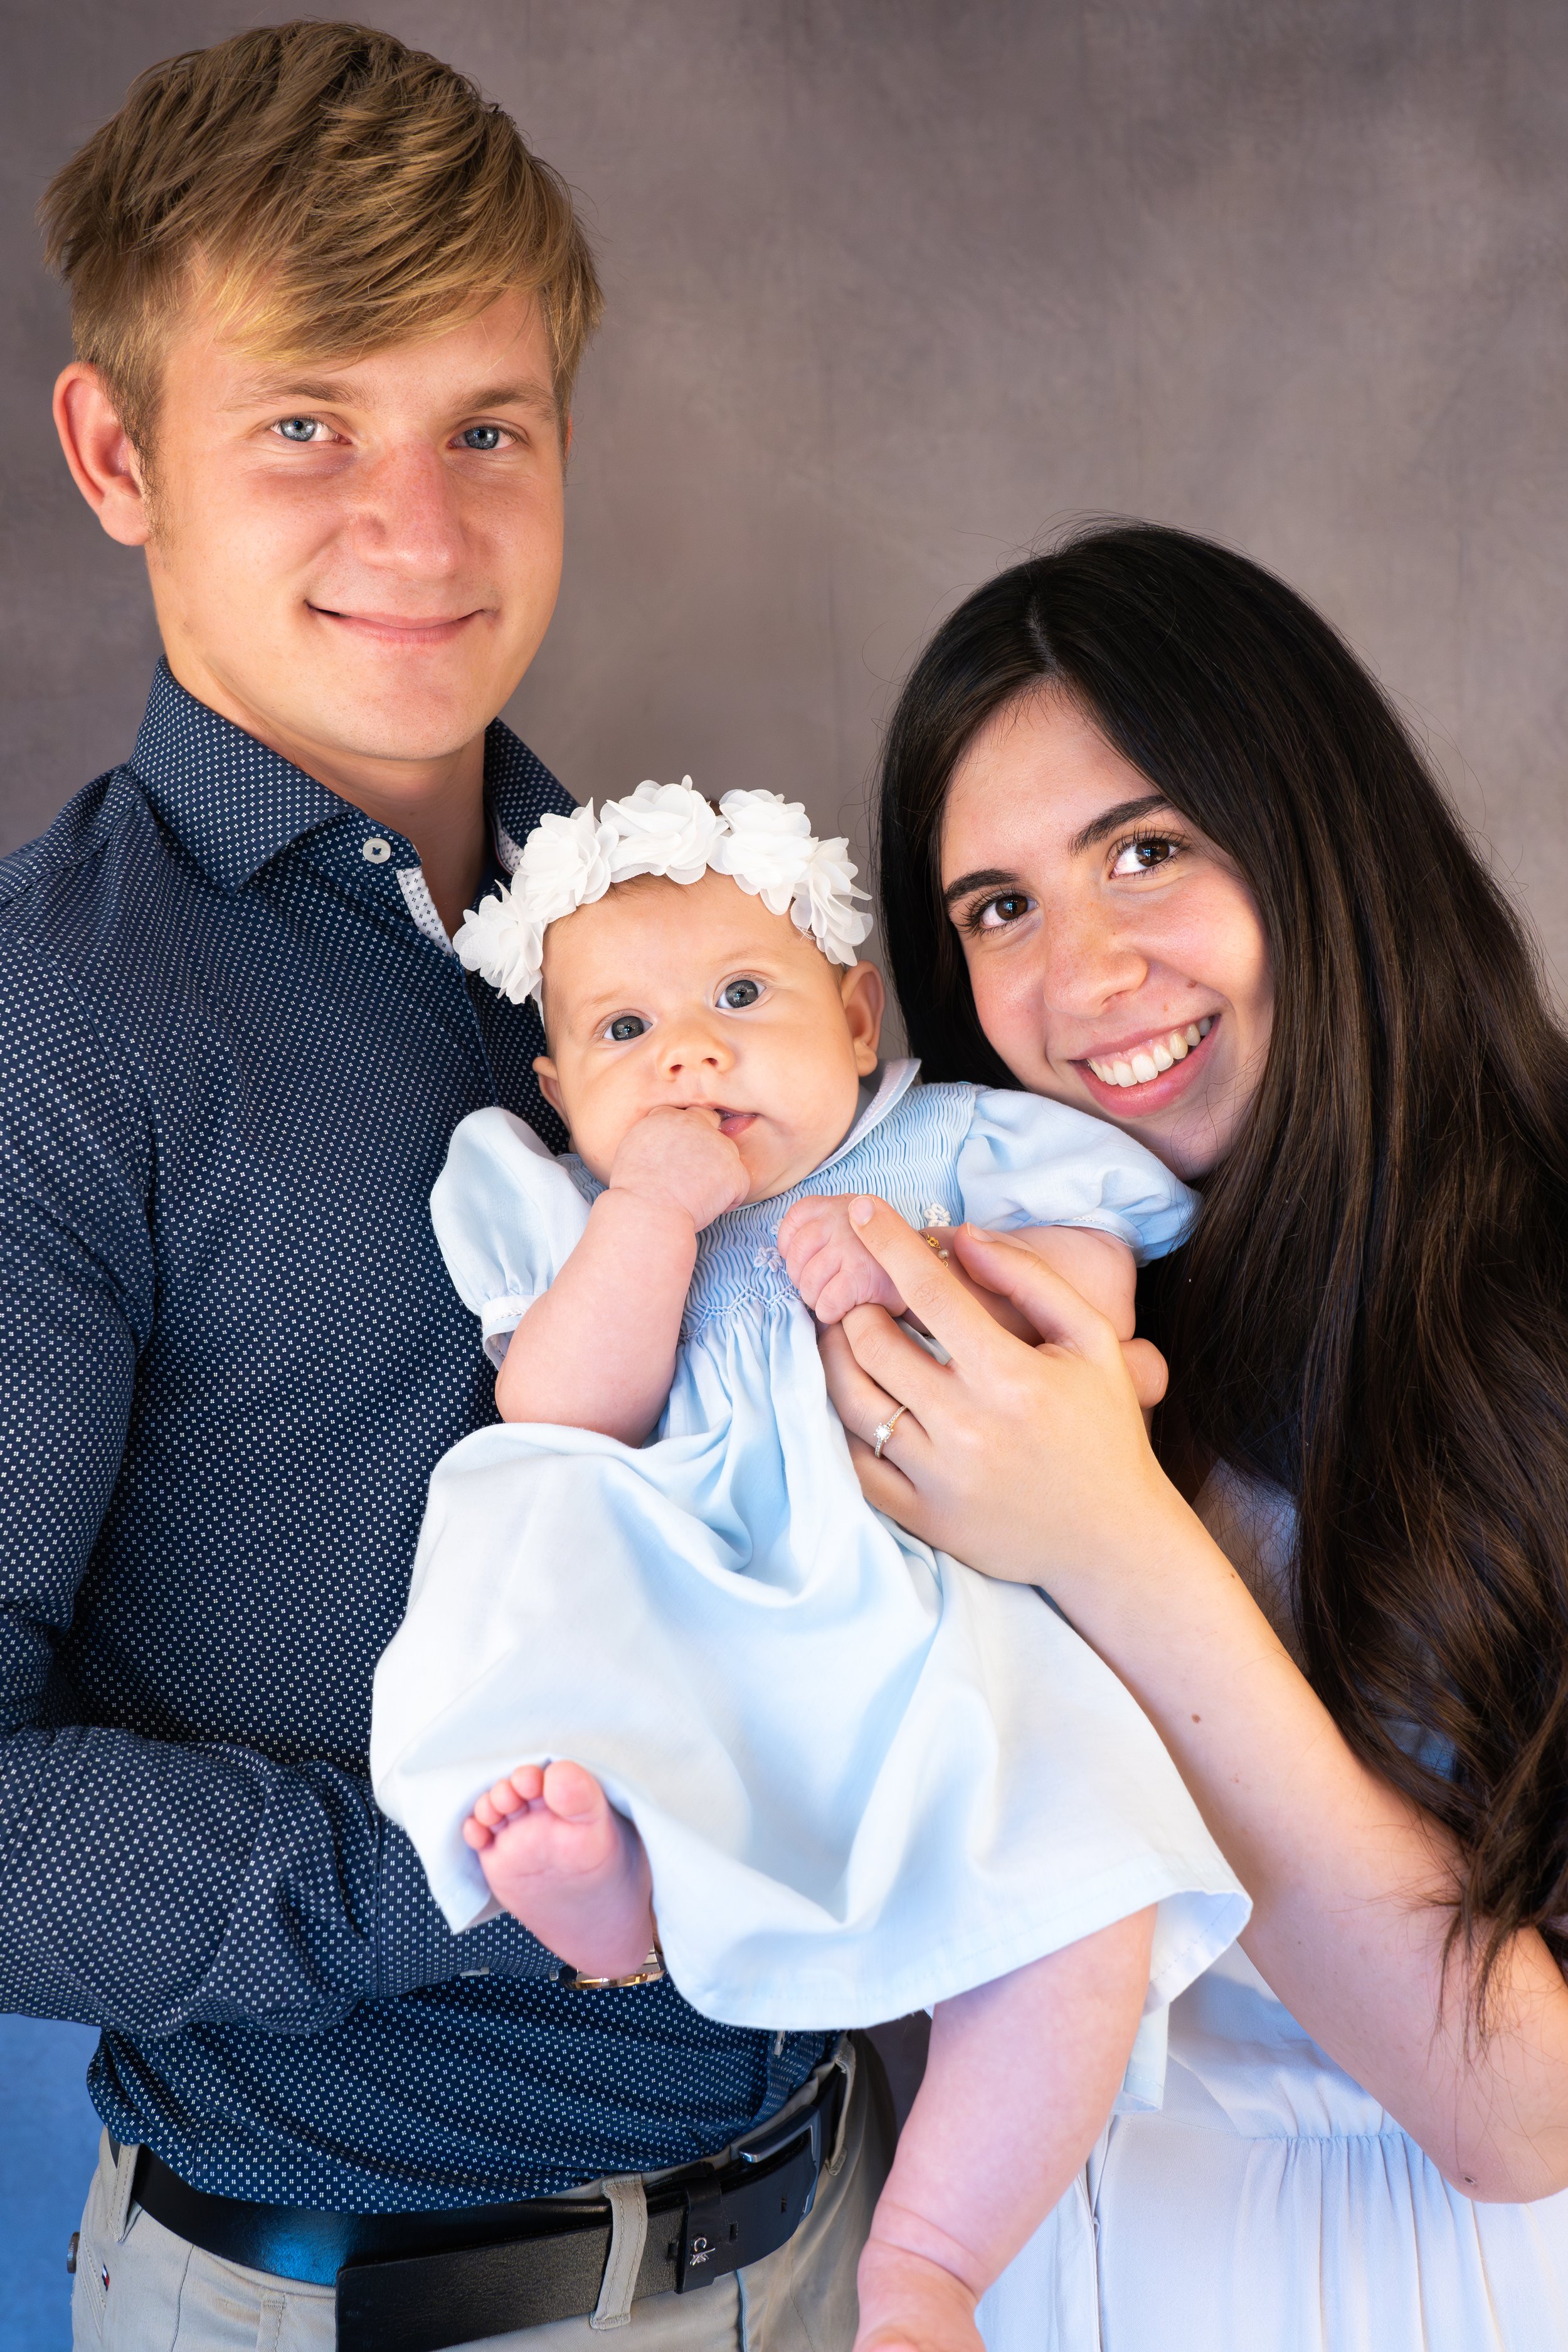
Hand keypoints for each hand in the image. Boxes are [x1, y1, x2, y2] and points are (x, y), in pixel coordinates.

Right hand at [607, 1104, 748, 1229]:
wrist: (647, 1211)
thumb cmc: (633, 1190)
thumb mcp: (633, 1149)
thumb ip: (654, 1136)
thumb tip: (666, 1144)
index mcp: (666, 1116)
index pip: (686, 1115)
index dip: (686, 1136)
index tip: (680, 1157)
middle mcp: (695, 1124)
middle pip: (711, 1126)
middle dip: (707, 1146)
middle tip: (693, 1175)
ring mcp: (719, 1146)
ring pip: (727, 1156)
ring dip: (718, 1172)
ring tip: (694, 1195)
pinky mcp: (735, 1171)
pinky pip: (739, 1185)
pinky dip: (728, 1199)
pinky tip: (705, 1207)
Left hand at [777, 1192, 909, 1322]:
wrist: (926, 1274)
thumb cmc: (883, 1258)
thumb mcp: (853, 1228)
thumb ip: (823, 1231)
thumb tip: (788, 1260)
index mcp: (839, 1205)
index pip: (794, 1220)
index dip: (791, 1249)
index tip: (806, 1263)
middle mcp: (843, 1219)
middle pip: (796, 1257)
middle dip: (803, 1281)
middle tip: (823, 1287)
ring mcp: (850, 1246)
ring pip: (808, 1282)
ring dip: (817, 1300)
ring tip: (836, 1299)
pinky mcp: (860, 1275)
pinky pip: (827, 1301)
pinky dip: (831, 1313)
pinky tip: (845, 1310)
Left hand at [817, 1199, 1173, 1593]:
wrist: (1113, 1540)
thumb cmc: (1103, 1430)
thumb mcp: (1091, 1341)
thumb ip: (1029, 1279)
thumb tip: (961, 1237)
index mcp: (1010, 1377)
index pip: (927, 1292)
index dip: (887, 1242)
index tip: (862, 1210)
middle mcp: (967, 1427)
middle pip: (872, 1342)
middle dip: (857, 1304)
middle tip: (861, 1293)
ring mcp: (938, 1477)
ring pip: (850, 1398)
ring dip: (835, 1353)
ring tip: (844, 1334)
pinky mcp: (920, 1518)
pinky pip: (852, 1461)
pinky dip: (842, 1420)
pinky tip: (856, 1394)